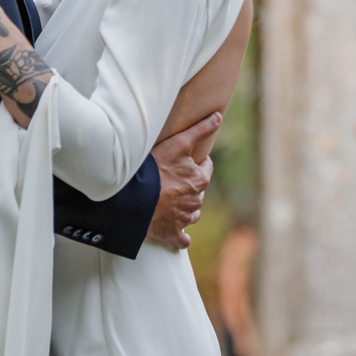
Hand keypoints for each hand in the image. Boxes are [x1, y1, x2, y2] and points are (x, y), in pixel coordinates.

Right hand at [146, 112, 220, 250]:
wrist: (136, 200)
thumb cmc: (156, 169)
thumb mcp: (178, 143)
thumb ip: (200, 130)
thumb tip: (218, 116)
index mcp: (200, 181)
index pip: (205, 168)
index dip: (197, 162)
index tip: (186, 159)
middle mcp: (196, 201)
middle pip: (198, 191)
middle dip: (190, 185)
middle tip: (174, 178)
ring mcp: (184, 219)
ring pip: (192, 214)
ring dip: (187, 209)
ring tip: (173, 201)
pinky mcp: (172, 233)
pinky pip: (182, 239)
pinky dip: (181, 237)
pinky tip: (178, 233)